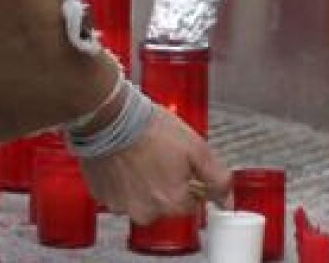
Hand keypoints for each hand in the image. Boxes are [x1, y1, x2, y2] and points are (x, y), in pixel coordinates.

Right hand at [77, 107, 231, 224]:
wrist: (109, 117)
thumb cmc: (149, 128)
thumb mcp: (196, 148)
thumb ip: (216, 178)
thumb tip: (227, 200)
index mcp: (172, 202)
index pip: (193, 203)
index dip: (190, 180)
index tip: (181, 164)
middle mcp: (146, 212)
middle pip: (166, 203)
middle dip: (166, 183)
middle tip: (160, 156)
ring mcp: (120, 206)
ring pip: (141, 200)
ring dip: (142, 183)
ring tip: (140, 155)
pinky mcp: (101, 196)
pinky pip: (118, 194)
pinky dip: (122, 181)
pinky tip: (124, 160)